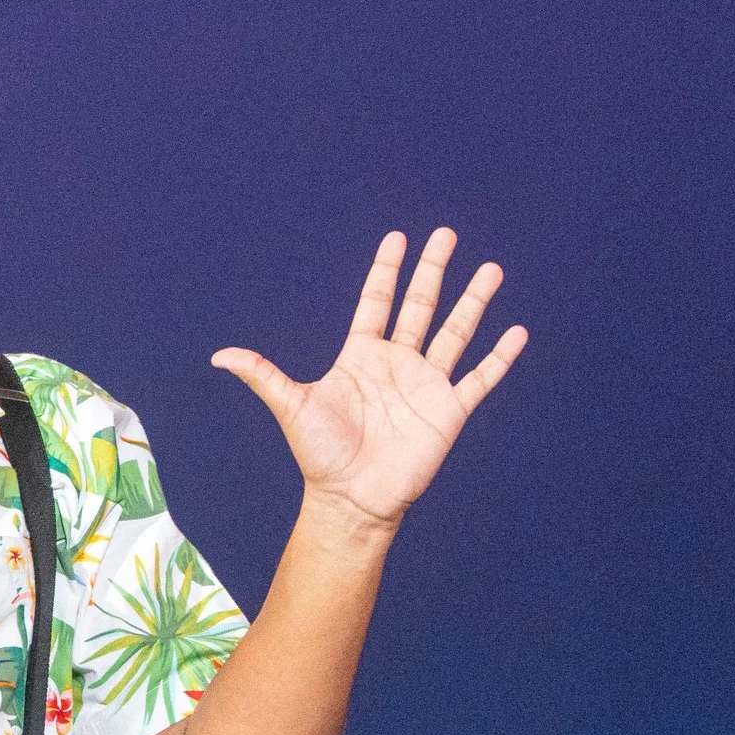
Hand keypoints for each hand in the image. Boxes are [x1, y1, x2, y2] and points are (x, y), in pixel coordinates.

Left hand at [213, 227, 523, 531]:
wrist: (352, 500)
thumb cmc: (321, 456)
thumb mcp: (292, 407)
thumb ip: (263, 375)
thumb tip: (218, 356)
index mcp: (361, 357)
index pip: (377, 303)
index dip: (386, 271)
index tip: (397, 238)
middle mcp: (397, 365)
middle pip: (419, 307)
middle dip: (433, 271)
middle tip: (446, 234)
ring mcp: (426, 386)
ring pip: (455, 333)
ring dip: (473, 302)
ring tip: (491, 269)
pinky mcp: (449, 412)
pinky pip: (480, 378)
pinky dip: (499, 357)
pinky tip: (517, 331)